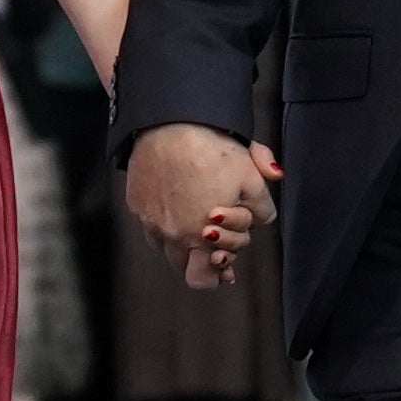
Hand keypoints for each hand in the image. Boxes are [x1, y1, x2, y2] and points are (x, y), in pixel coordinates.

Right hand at [125, 122, 282, 288]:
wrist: (170, 123)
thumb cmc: (212, 150)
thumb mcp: (251, 177)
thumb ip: (263, 207)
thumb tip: (264, 218)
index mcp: (201, 237)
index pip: (206, 277)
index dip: (221, 269)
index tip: (227, 257)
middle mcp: (171, 235)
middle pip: (185, 267)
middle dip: (202, 257)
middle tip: (216, 239)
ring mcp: (149, 221)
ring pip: (166, 247)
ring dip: (182, 241)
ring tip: (196, 219)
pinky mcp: (136, 203)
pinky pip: (150, 224)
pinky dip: (164, 221)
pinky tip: (176, 203)